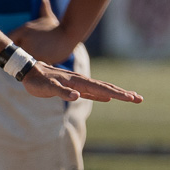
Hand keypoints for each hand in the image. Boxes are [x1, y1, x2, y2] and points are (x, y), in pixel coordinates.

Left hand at [10, 0, 81, 65]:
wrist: (69, 33)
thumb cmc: (58, 27)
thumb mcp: (48, 17)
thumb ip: (43, 7)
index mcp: (23, 30)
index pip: (8, 38)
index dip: (11, 44)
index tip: (16, 47)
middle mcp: (24, 39)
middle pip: (14, 51)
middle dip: (19, 54)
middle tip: (26, 56)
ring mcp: (31, 49)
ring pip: (23, 59)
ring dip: (27, 61)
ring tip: (34, 61)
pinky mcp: (38, 57)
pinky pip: (32, 65)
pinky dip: (34, 66)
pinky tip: (40, 64)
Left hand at [20, 61, 142, 103]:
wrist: (29, 70)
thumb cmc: (37, 80)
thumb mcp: (47, 87)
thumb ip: (61, 92)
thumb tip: (76, 96)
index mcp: (78, 82)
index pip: (102, 89)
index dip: (118, 94)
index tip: (132, 98)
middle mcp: (81, 82)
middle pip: (107, 88)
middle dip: (123, 94)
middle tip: (140, 99)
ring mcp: (79, 84)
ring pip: (101, 89)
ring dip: (116, 94)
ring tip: (130, 97)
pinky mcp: (73, 88)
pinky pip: (92, 92)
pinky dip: (101, 95)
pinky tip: (107, 98)